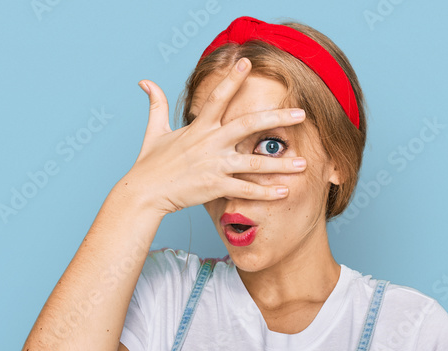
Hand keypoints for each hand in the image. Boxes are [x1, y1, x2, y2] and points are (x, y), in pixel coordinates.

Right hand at [118, 57, 307, 215]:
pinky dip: (265, 192)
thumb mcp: (154, 131)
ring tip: (303, 163)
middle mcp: (209, 142)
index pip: (218, 96)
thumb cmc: (150, 164)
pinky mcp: (214, 186)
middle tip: (301, 113)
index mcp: (198, 127)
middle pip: (248, 125)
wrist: (144, 192)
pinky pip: (245, 190)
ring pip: (254, 163)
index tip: (247, 62)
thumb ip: (156, 105)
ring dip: (280, 164)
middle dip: (276, 118)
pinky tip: (284, 192)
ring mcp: (214, 164)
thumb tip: (146, 82)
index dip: (232, 78)